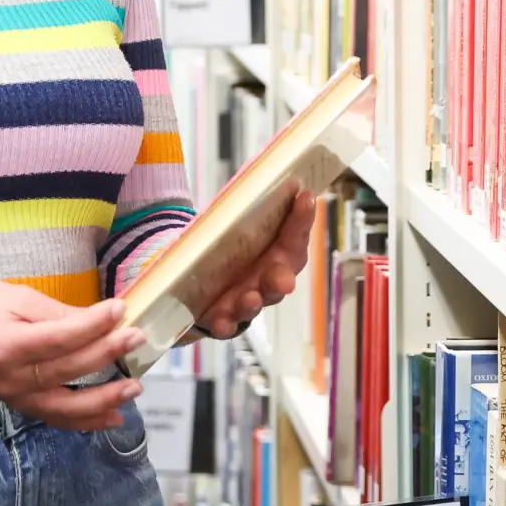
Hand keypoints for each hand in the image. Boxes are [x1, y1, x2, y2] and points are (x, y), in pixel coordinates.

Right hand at [0, 284, 146, 431]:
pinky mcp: (23, 407)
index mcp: (5, 345)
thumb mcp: (17, 298)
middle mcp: (11, 379)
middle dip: (106, 353)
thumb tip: (100, 319)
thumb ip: (58, 313)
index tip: (120, 310)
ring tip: (134, 387)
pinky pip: (59, 419)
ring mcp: (16, 398)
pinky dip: (88, 421)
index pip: (57, 339)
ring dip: (105, 399)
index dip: (92, 326)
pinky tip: (114, 416)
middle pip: (67, 370)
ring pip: (66, 407)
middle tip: (136, 338)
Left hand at [194, 187, 316, 339]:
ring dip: (252, 302)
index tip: (304, 197)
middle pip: (279, 279)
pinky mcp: (223, 317)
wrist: (201, 283)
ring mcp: (245, 300)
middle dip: (281, 279)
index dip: (301, 220)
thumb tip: (287, 181)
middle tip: (283, 280)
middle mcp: (266, 280)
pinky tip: (220, 321)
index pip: (294, 237)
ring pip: (253, 303)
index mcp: (277, 254)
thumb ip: (258, 206)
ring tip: (249, 297)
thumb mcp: (242, 224)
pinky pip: (225, 324)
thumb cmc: (234, 252)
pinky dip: (224, 324)